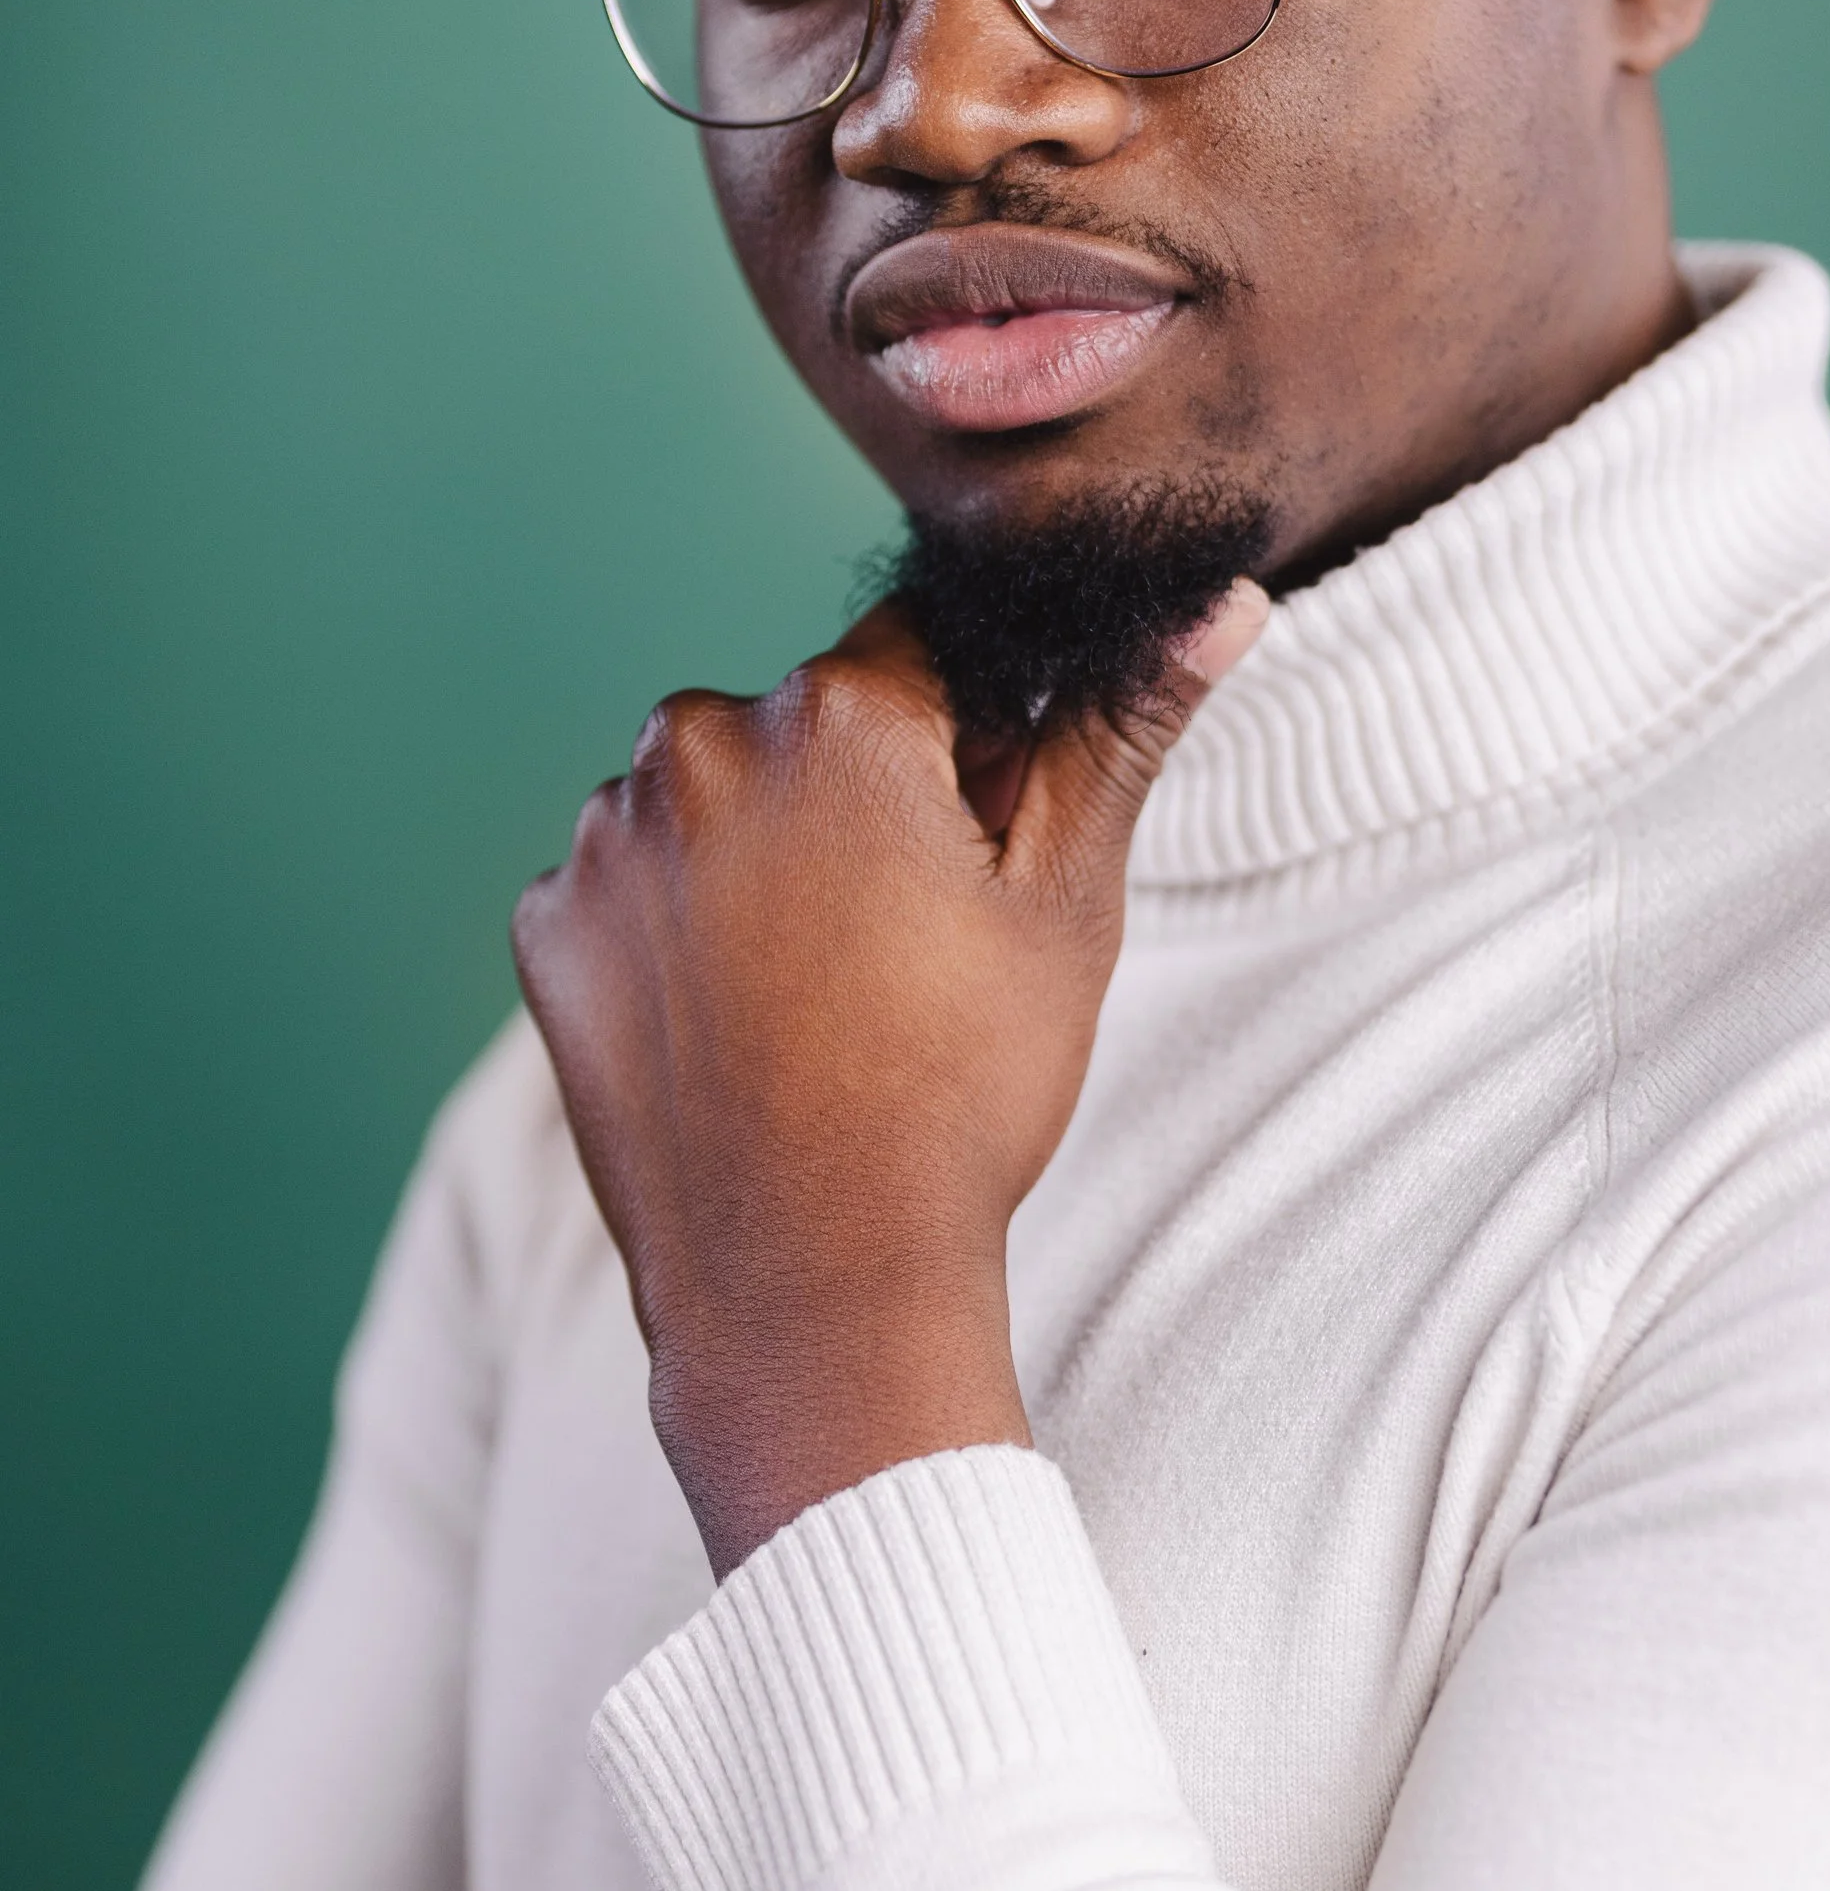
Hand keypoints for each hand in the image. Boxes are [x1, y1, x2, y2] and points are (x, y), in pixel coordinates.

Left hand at [512, 587, 1264, 1571]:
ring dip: (760, 855)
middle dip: (858, 796)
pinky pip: (629, 885)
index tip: (978, 843)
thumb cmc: (963, 1097)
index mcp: (841, 716)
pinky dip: (676, 930)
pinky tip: (738, 1023)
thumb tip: (1221, 602)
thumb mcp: (1068, 907)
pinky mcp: (548, 925)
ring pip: (712, 798)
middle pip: (808, 723)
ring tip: (818, 996)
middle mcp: (699, 744)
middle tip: (905, 943)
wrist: (812, 1288)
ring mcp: (607, 840)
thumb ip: (1124, 730)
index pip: (925, 651)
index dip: (968, 745)